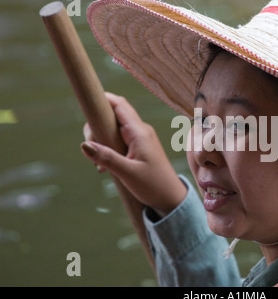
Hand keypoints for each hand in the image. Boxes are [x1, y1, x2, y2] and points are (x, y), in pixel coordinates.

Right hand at [80, 92, 186, 215]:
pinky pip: (120, 139)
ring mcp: (141, 138)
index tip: (86, 106)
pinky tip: (105, 167)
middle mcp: (141, 131)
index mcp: (139, 132)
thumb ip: (106, 158)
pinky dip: (109, 148)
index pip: (119, 105)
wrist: (171, 198)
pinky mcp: (140, 147)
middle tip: (91, 146)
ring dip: (101, 140)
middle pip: (114, 114)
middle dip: (97, 126)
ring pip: (114, 128)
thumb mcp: (127, 173)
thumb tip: (83, 144)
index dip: (102, 100)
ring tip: (99, 163)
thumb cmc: (154, 186)